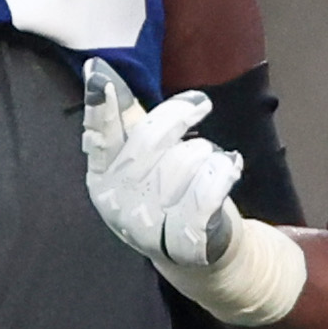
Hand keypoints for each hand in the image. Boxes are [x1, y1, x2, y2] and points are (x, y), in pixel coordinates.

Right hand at [82, 60, 304, 325]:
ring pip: (188, 159)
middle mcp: (120, 203)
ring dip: (209, 152)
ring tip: (211, 163)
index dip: (102, 107)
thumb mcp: (142, 162)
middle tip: (201, 105)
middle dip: (180, 115)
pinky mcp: (185, 240)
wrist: (198, 255)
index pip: (100, 137)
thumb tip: (99, 73)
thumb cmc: (169, 195)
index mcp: (103, 179)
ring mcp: (150, 226)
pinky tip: (228, 171)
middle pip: (151, 140)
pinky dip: (225, 171)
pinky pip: (210, 187)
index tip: (100, 76)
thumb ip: (126, 122)